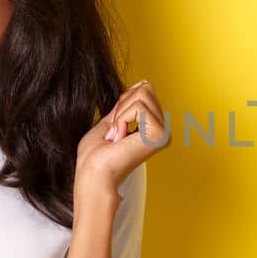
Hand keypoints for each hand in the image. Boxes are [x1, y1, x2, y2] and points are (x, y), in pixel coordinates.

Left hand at [75, 80, 169, 201]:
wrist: (93, 173)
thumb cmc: (95, 155)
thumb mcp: (110, 121)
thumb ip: (126, 106)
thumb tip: (142, 84)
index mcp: (153, 128)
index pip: (145, 90)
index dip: (124, 102)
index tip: (115, 126)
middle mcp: (163, 131)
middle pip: (145, 88)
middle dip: (123, 105)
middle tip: (116, 132)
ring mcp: (163, 133)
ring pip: (142, 95)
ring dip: (121, 115)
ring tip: (118, 137)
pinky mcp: (159, 135)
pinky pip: (139, 107)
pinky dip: (122, 120)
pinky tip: (121, 140)